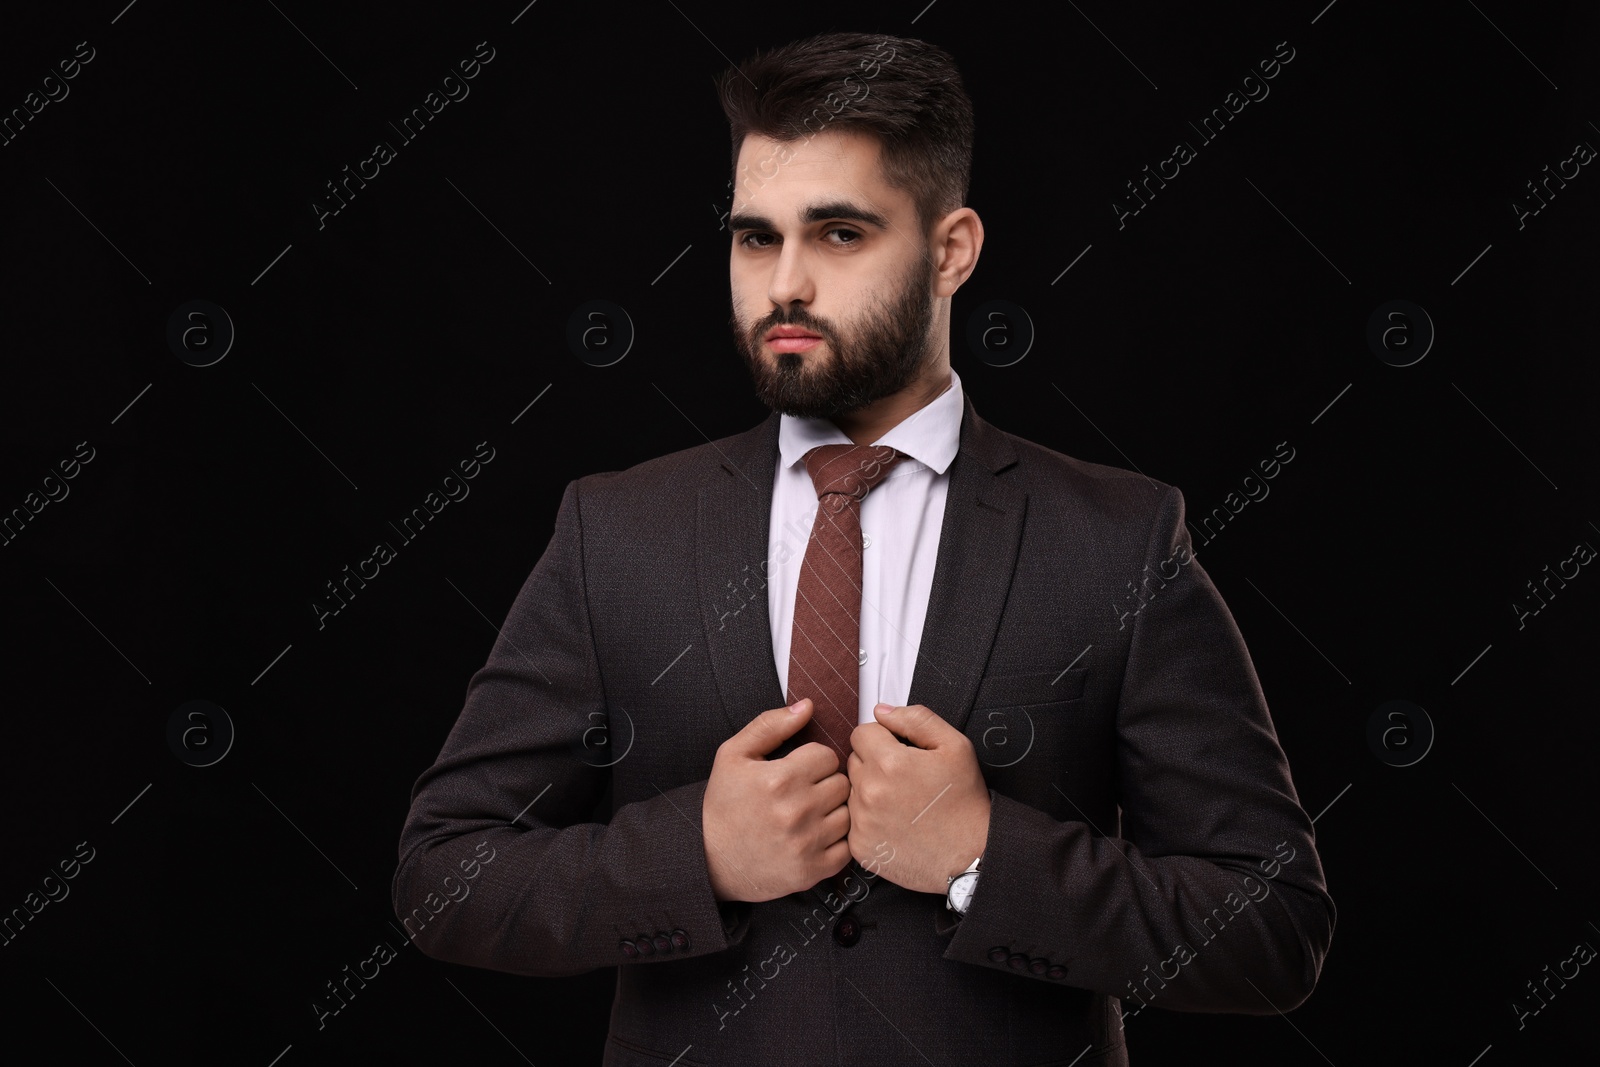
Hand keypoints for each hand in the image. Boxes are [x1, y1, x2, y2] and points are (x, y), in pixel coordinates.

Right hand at [702, 698, 852, 902]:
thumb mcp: (733, 755)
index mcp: (779, 779)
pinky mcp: (813, 870)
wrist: (709, 859)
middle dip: (825, 783)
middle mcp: (796, 811)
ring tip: (810, 814)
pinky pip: (848, 847)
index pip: (827, 756)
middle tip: (804, 792)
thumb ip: (770, 725)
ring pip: (848, 813)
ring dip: (833, 812)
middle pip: (841, 783)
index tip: (800, 770)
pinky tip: (815, 836)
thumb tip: (807, 706)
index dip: (814, 760)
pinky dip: (836, 841)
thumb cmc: (723, 806)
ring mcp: (806, 843)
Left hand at [846, 703, 990, 894]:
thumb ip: (916, 719)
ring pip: (852, 790)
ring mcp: (862, 822)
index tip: (899, 752)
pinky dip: (868, 820)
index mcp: (889, 762)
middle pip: (854, 760)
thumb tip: (882, 711)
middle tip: (905, 779)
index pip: (861, 733)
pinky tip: (894, 823)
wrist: (971, 856)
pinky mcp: (860, 846)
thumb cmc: (964, 803)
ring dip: (870, 791)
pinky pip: (853, 821)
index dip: (882, 738)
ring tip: (901, 803)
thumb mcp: (954, 746)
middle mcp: (869, 792)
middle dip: (875, 763)